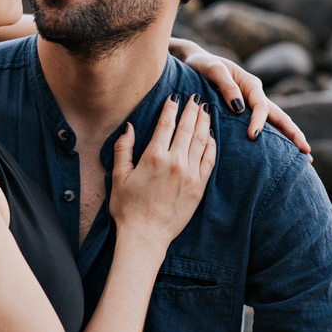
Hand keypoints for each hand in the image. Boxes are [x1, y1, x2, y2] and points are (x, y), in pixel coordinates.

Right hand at [110, 94, 215, 242]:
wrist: (146, 236)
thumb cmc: (128, 208)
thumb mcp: (119, 176)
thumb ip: (123, 149)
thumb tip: (130, 127)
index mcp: (153, 156)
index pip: (166, 123)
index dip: (172, 107)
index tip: (175, 95)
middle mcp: (174, 162)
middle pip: (187, 127)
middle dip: (192, 109)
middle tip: (197, 97)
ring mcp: (190, 174)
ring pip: (201, 140)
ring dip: (205, 123)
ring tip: (206, 110)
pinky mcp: (199, 187)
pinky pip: (209, 160)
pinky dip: (212, 145)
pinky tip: (211, 136)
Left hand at [169, 39, 310, 156]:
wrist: (193, 63)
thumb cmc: (201, 65)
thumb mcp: (211, 69)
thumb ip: (226, 85)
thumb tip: (240, 108)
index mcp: (250, 84)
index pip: (261, 106)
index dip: (259, 121)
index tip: (253, 135)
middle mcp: (255, 95)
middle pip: (279, 116)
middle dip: (293, 134)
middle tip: (306, 152)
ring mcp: (252, 105)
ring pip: (275, 123)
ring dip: (289, 139)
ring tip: (304, 158)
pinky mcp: (245, 115)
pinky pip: (263, 127)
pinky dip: (274, 140)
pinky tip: (279, 155)